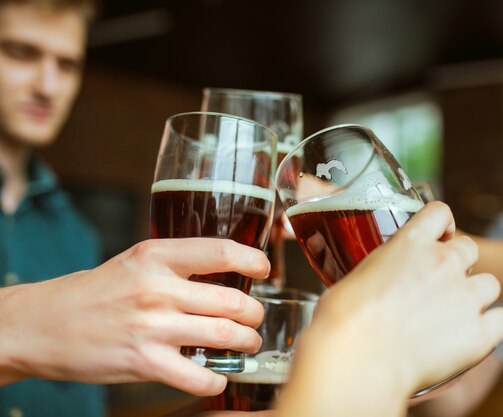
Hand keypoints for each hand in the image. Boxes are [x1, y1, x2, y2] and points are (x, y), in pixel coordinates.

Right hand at [0, 238, 269, 395]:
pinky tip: (218, 376)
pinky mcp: (144, 362)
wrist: (44, 324)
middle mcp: (157, 288)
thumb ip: (176, 264)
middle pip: (233, 300)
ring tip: (247, 343)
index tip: (265, 269)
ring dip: (246, 342)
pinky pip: (198, 376)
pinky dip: (217, 379)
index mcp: (156, 256)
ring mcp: (152, 326)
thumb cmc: (93, 292)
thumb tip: (224, 271)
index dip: (253, 261)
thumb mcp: (134, 262)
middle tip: (256, 319)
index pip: (221, 252)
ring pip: (224, 335)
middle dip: (255, 314)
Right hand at [278, 202, 502, 416]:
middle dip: (459, 264)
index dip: (441, 226)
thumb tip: (374, 284)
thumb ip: (378, 271)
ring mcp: (465, 296)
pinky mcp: (479, 333)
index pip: (440, 213)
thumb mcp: (354, 277)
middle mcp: (443, 262)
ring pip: (491, 284)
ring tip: (455, 316)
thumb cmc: (344, 320)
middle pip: (470, 249)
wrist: (359, 357)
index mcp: (410, 243)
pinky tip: (471, 337)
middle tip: (440, 287)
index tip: (438, 238)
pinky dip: (491, 328)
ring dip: (476, 296)